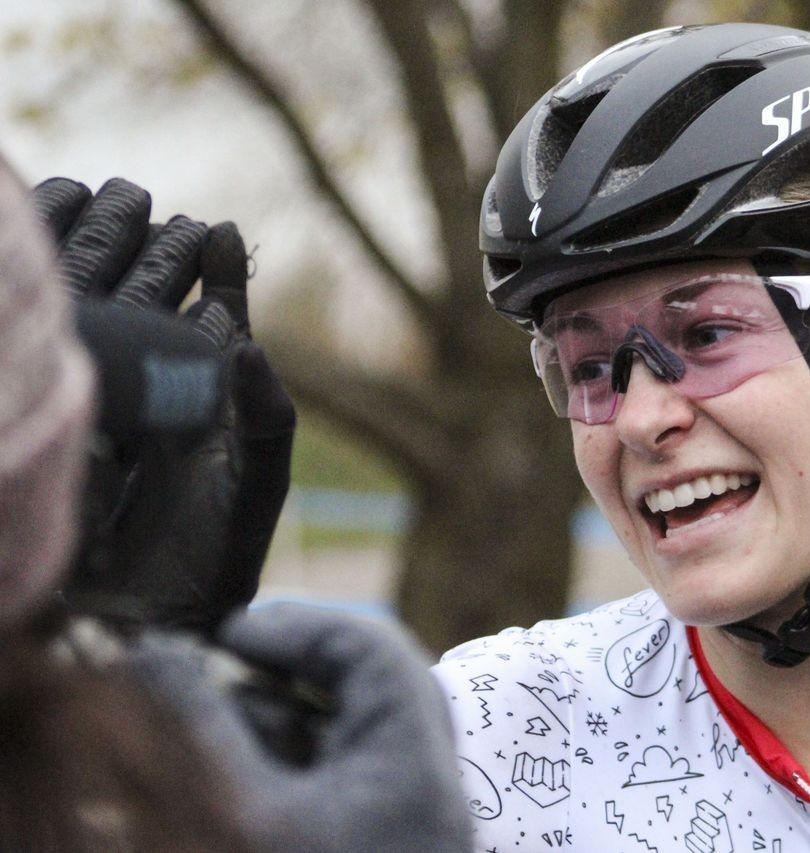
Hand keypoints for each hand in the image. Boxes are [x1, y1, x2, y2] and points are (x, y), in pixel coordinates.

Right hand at [33, 177, 294, 632]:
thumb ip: (267, 419)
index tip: (214, 229)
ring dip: (97, 260)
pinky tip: (40, 275)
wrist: (149, 623)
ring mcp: (103, 400)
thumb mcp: (254, 486)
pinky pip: (58, 355)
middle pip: (151, 298)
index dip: (216, 271)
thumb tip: (252, 346)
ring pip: (100, 311)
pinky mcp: (61, 421)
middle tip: (138, 197)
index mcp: (207, 394)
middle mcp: (156, 389)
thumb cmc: (216, 558)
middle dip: (148, 246)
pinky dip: (53, 308)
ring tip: (91, 206)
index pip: (213, 314)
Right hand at [128, 607, 473, 851]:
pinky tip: (228, 783)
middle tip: (209, 672)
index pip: (370, 648)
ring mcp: (390, 814)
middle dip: (272, 681)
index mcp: (411, 755)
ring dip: (265, 726)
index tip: (226, 630)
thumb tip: (156, 653)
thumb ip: (201, 728)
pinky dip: (273, 770)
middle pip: (350, 691)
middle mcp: (414, 778)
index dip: (297, 626)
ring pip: (329, 738)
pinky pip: (321, 782)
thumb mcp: (243, 815)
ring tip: (203, 731)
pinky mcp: (362, 839)